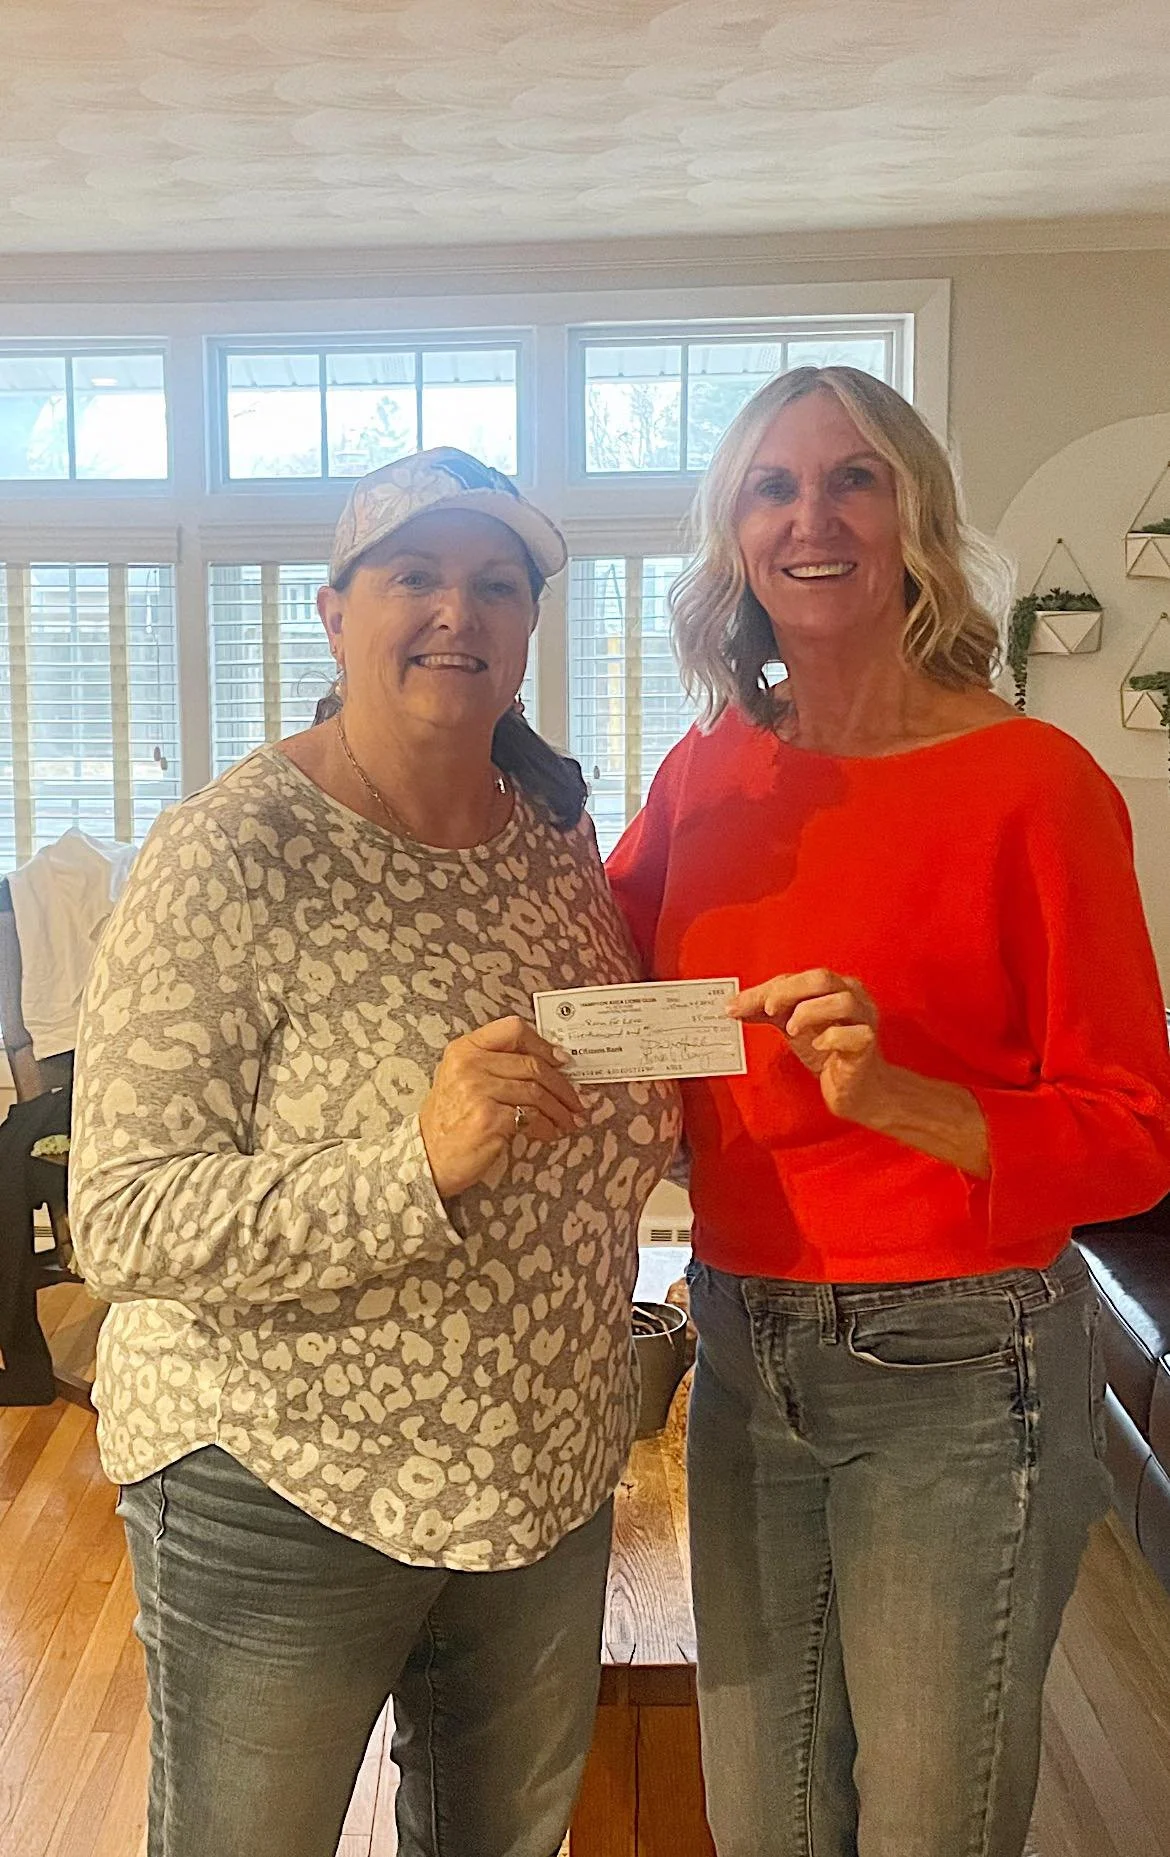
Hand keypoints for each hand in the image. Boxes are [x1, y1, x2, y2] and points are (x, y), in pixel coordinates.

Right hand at [418, 1015, 583, 1198]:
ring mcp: (479, 1090)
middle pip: (532, 1064)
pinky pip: (532, 1117)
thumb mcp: (461, 1079)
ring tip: (570, 1120)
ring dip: (560, 1109)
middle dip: (562, 1086)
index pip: (513, 1030)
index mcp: (465, 1049)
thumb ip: (495, 1065)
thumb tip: (547, 1064)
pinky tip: (550, 1133)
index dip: (543, 1045)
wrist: (427, 1157)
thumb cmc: (449, 1121)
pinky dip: (547, 1127)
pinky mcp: (489, 1118)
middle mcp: (470, 1065)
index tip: (561, 1061)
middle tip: (576, 1101)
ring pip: (537, 1092)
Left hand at [728, 968, 890, 1125]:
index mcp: (834, 986)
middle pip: (822, 978)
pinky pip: (855, 1034)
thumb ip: (766, 1012)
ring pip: (842, 1001)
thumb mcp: (793, 1026)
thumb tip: (734, 1006)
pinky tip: (818, 1045)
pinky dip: (832, 1037)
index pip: (795, 978)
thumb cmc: (829, 1052)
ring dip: (810, 1012)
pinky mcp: (867, 1045)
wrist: (855, 1088)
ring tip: (792, 1030)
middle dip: (787, 992)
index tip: (736, 1005)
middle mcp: (853, 996)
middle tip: (768, 1010)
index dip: (764, 989)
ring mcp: (864, 1019)